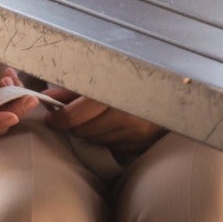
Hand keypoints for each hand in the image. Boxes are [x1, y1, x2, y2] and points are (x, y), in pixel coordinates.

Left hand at [42, 88, 164, 160]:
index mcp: (115, 94)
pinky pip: (112, 144)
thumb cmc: (136, 77)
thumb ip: (74, 89)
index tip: (52, 117)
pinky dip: (107, 136)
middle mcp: (126, 115)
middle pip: (84, 130)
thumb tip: (48, 97)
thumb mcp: (104, 76)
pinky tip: (114, 123)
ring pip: (96, 139)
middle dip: (74, 123)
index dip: (60, 118)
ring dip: (91, 130)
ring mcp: (135, 131)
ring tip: (97, 115)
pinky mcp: (140, 142)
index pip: (76, 116)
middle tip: (72, 114)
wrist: (175, 87)